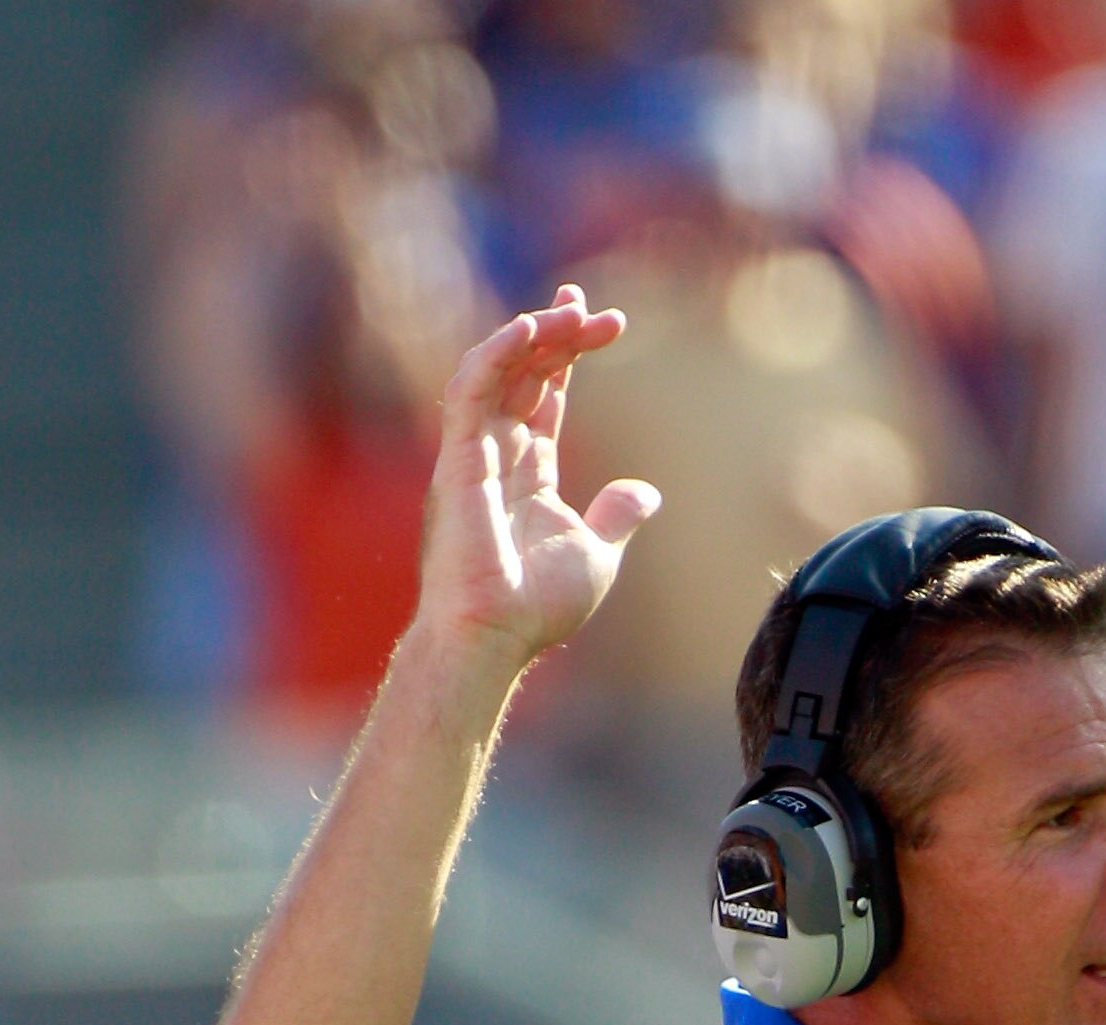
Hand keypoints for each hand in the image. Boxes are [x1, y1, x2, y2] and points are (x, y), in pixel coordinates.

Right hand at [417, 284, 660, 667]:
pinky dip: (497, 353)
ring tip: (572, 313)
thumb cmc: (535, 606)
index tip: (602, 320)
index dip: (568, 353)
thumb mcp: (595, 554)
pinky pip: (472, 388)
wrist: (495, 635)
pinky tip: (529, 329)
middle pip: (525, 372)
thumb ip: (616, 516)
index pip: (545, 394)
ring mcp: (474, 452)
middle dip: (558, 334)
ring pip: (498, 370)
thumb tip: (647, 492)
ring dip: (534, 335)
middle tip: (594, 308)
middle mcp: (496, 453)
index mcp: (527, 471)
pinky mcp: (458, 457)